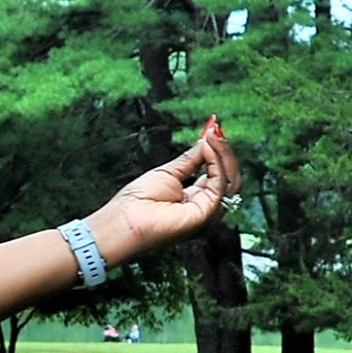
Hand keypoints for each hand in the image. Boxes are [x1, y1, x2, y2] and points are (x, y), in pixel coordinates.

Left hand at [87, 118, 241, 263]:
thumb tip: (207, 140)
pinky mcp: (207, 213)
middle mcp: (204, 207)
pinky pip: (220, 183)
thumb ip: (191, 159)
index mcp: (194, 199)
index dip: (217, 152)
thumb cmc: (136, 204)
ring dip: (223, 153)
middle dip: (223, 150)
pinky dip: (216, 162)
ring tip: (212, 135)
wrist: (122, 223)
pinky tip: (207, 148)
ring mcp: (208, 212)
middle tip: (216, 129)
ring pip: (230, 179)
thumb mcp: (167, 172)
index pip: (216, 173)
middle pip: (228, 176)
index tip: (214, 130)